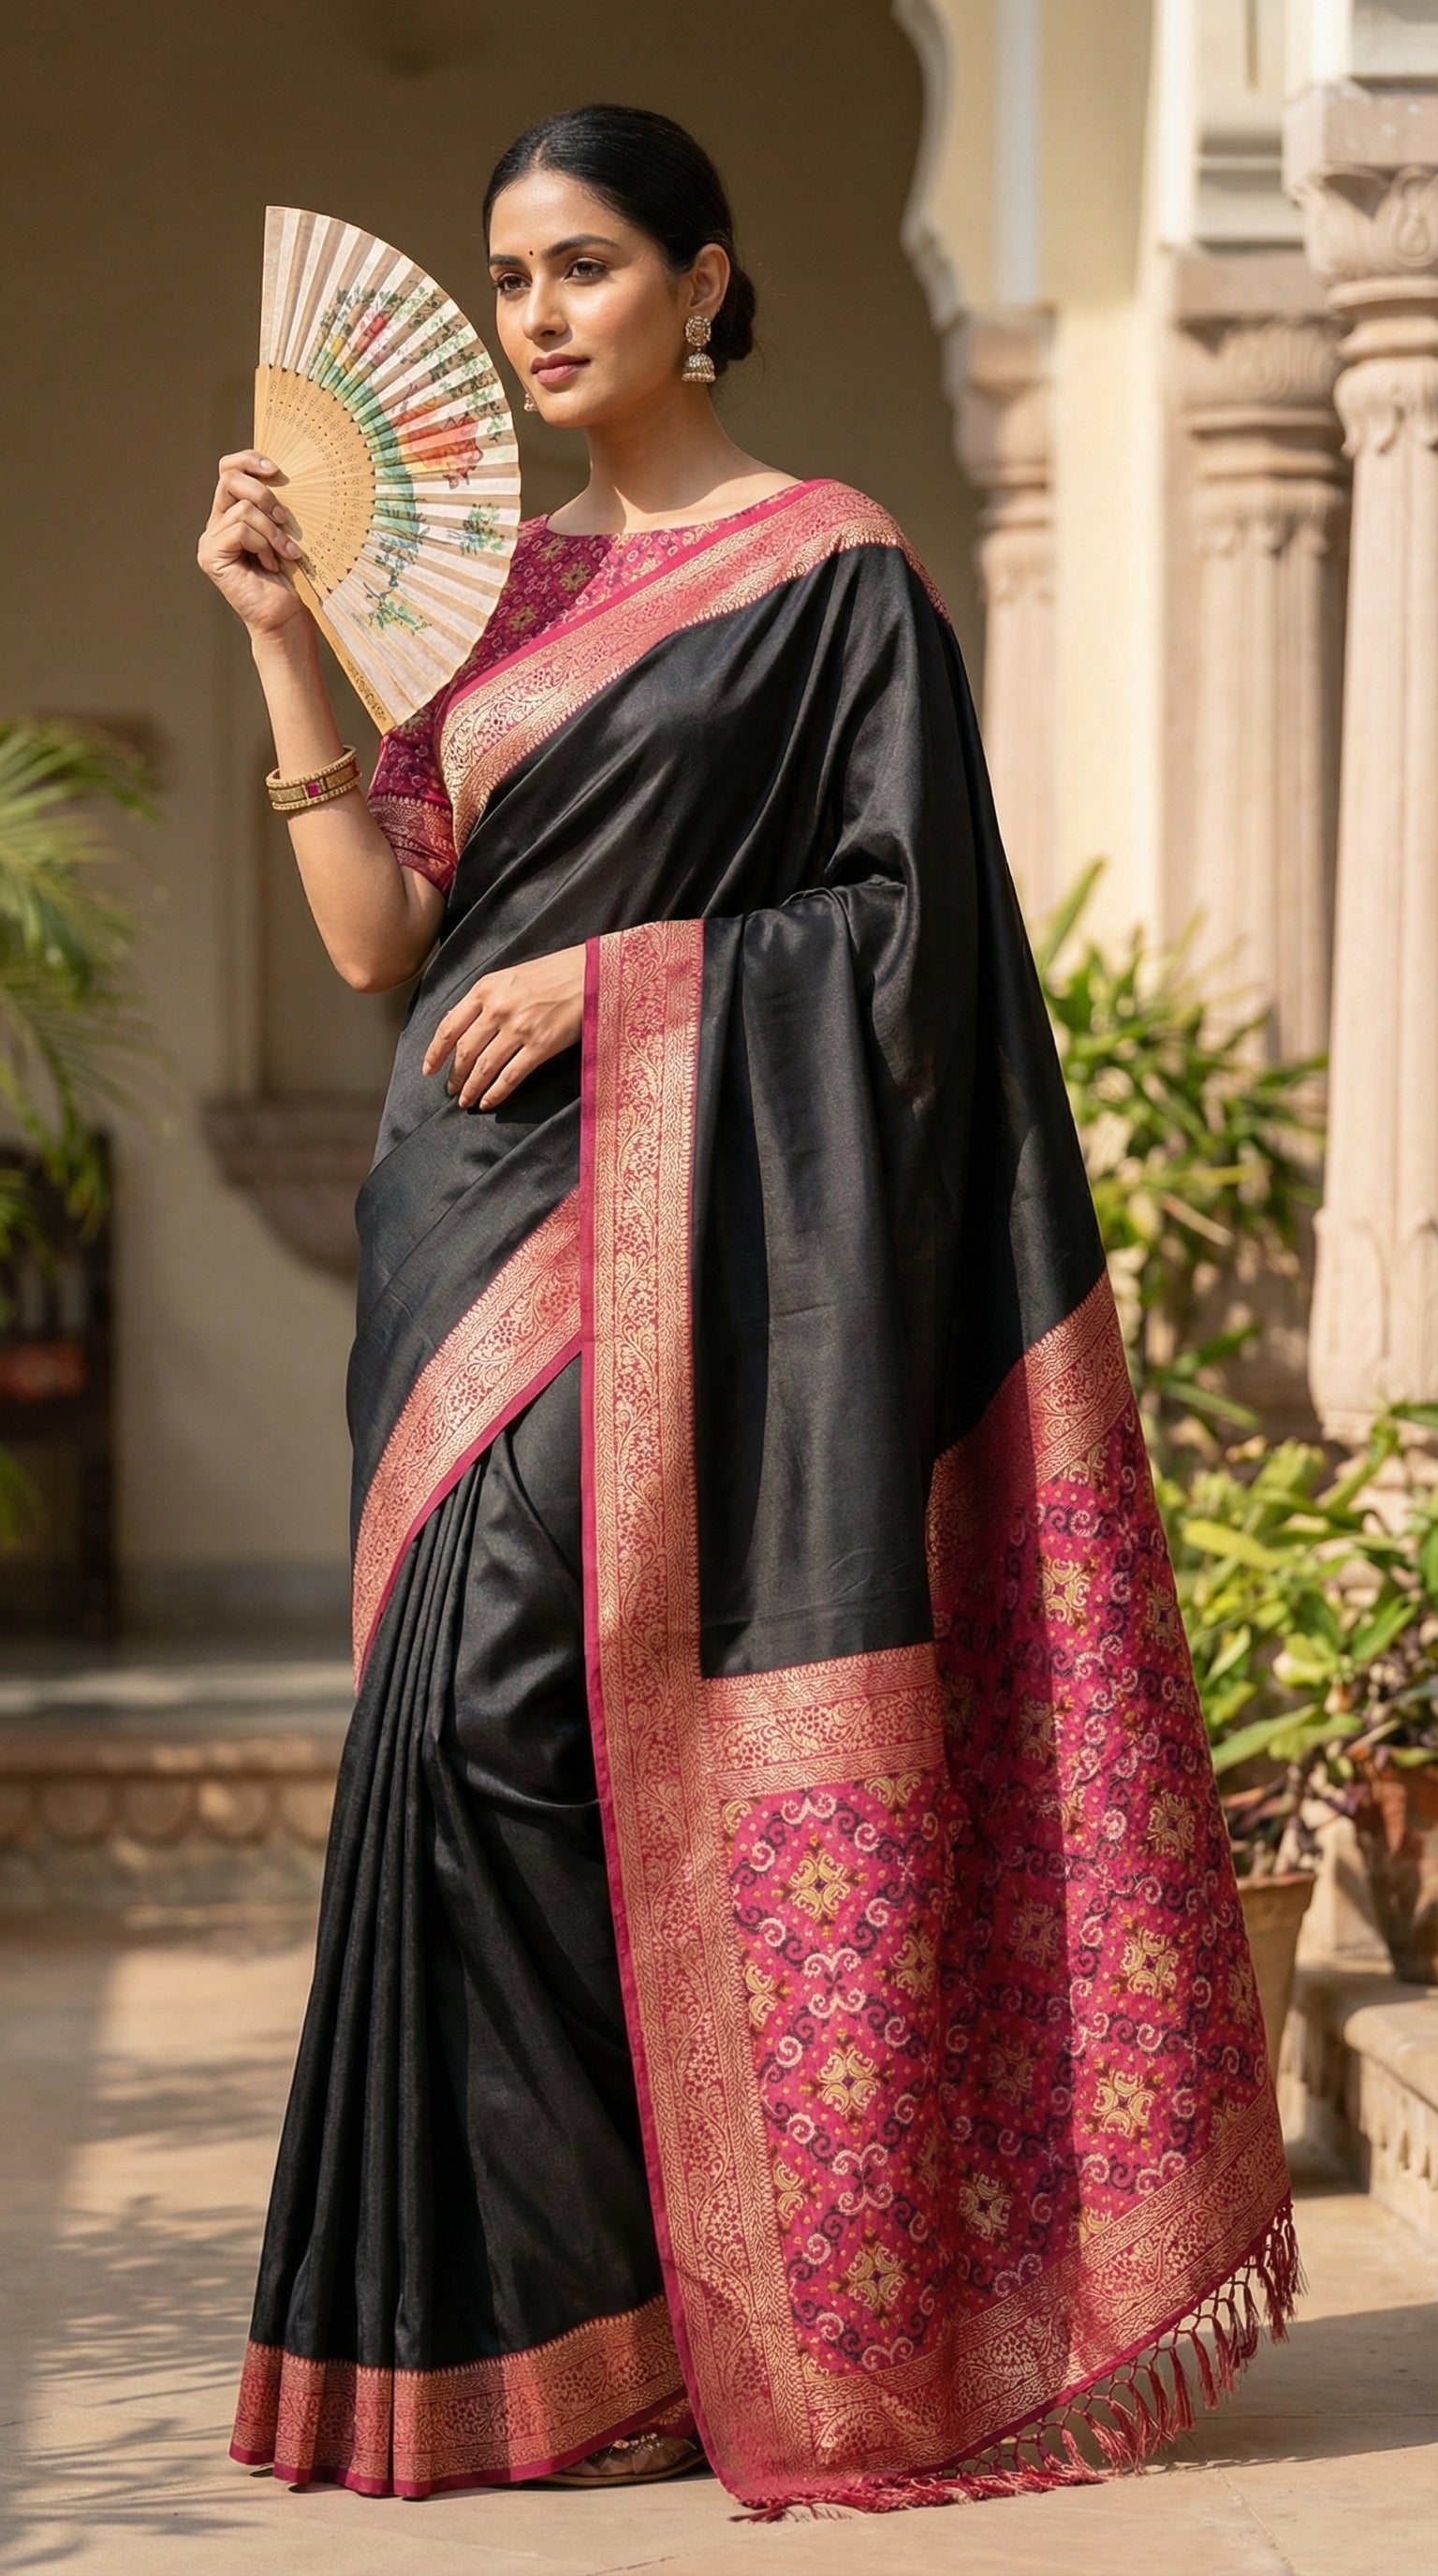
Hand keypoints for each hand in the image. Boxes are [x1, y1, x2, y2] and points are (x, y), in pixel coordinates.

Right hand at [197, 450, 312, 641]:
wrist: (289, 618)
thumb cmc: (295, 577)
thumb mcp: (288, 530)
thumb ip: (276, 503)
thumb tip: (282, 471)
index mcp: (233, 512)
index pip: (229, 469)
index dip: (248, 460)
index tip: (275, 468)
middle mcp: (217, 523)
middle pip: (229, 478)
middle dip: (264, 493)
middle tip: (285, 519)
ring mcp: (211, 540)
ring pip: (243, 509)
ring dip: (273, 531)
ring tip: (286, 554)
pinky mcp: (210, 556)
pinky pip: (240, 530)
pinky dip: (264, 545)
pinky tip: (273, 564)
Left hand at [424, 946, 585, 1108]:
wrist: (592, 973)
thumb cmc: (553, 974)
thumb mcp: (510, 977)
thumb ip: (484, 998)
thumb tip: (456, 1021)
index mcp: (486, 989)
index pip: (449, 1026)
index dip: (435, 1052)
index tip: (429, 1070)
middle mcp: (497, 1008)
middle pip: (464, 1051)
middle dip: (455, 1075)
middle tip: (451, 1091)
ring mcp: (519, 1028)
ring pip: (484, 1067)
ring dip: (471, 1088)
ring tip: (466, 1101)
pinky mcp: (540, 1045)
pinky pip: (510, 1076)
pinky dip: (496, 1093)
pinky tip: (488, 1102)